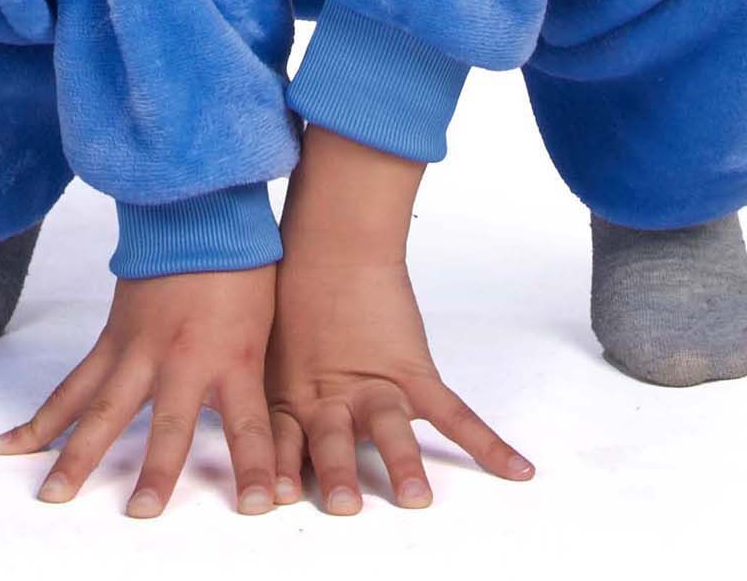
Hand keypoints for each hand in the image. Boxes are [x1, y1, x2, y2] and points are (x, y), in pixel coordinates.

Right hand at [0, 264, 279, 517]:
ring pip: (104, 411)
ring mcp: (141, 350)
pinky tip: (7, 445)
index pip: (250, 425)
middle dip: (158, 472)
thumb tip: (274, 427)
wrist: (199, 206)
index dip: (256, 468)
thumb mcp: (264, 324)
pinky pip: (71, 388)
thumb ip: (256, 378)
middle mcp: (184, 359)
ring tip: (54, 496)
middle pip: (169, 426)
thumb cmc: (242, 264)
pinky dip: (39, 419)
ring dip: (77, 456)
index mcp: (233, 356)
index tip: (260, 505)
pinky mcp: (112, 341)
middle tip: (142, 512)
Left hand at [265, 247, 535, 512]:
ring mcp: (376, 386)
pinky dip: (488, 443)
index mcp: (292, 400)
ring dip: (402, 464)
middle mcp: (334, 400)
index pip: (283, 446)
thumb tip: (229, 411)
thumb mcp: (262, 348)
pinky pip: (454, 413)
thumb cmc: (292, 288)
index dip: (278, 471)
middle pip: (335, 444)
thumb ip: (255, 389)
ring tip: (416, 496)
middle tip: (342, 504)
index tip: (272, 498)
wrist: (334, 241)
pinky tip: (517, 470)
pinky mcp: (413, 371)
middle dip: (337, 473)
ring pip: (391, 430)